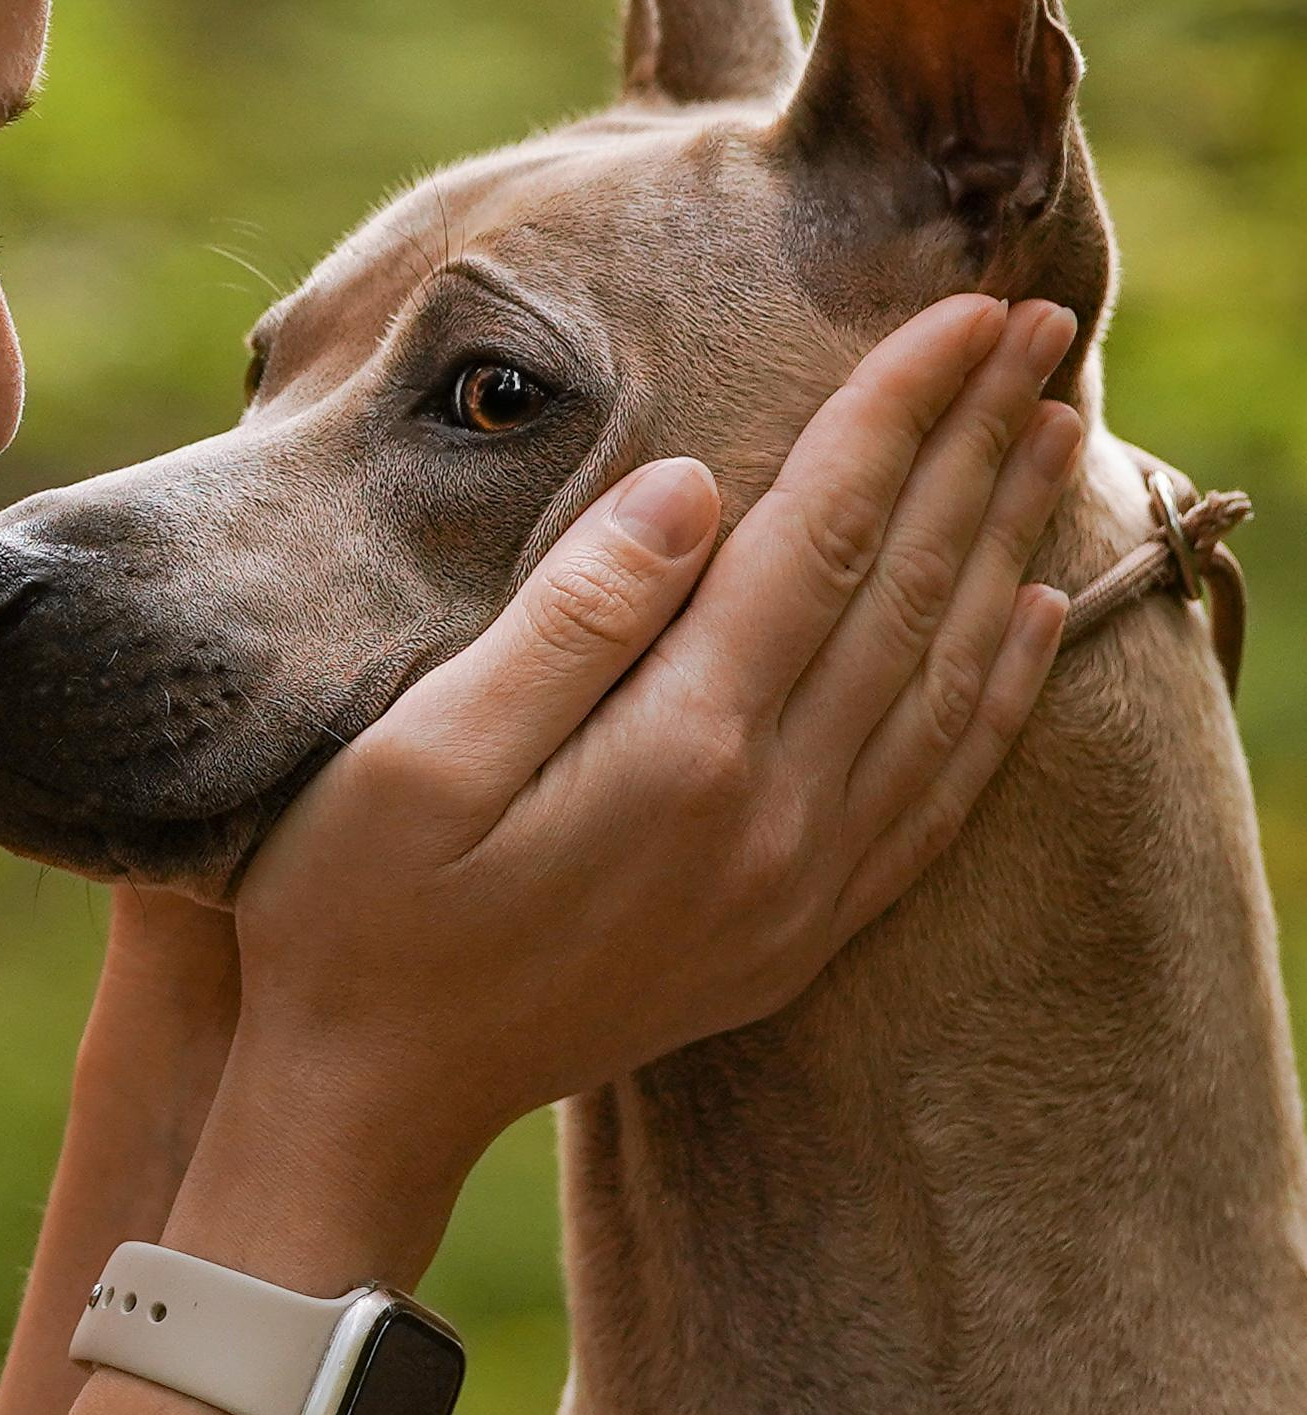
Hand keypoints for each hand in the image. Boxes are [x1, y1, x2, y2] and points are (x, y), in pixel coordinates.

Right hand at [171, 291, 1077, 1289]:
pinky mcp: (792, 935)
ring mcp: (795, 888)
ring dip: (1006, 542)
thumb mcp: (420, 752)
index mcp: (679, 754)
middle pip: (906, 593)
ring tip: (1059, 431)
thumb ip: (569, 616)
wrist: (366, 1106)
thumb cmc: (354, 914)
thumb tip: (692, 485)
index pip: (819, 539)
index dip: (895, 412)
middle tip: (1042, 325)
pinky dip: (997, 695)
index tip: (964, 308)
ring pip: (943, 681)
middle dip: (977, 445)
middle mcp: (770, 822)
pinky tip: (1028, 620)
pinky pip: (937, 795)